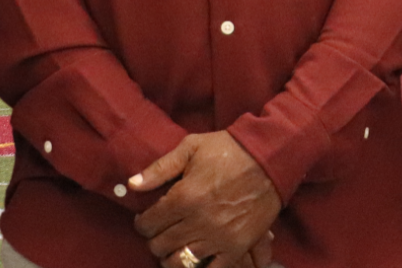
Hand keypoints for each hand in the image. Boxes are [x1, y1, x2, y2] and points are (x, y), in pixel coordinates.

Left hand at [130, 131, 279, 267]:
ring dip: (171, 256)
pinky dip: (198, 267)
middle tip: (161, 231)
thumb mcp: (191, 147)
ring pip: (180, 262)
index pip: (148, 224)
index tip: (146, 219)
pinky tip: (195, 257)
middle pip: (160, 245)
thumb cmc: (229, 149)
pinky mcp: (237, 247)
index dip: (142, 222)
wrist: (270, 157)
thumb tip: (131, 185)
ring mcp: (218, 238)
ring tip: (174, 247)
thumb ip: (159, 168)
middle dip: (155, 239)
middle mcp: (198, 222)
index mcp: (184, 196)